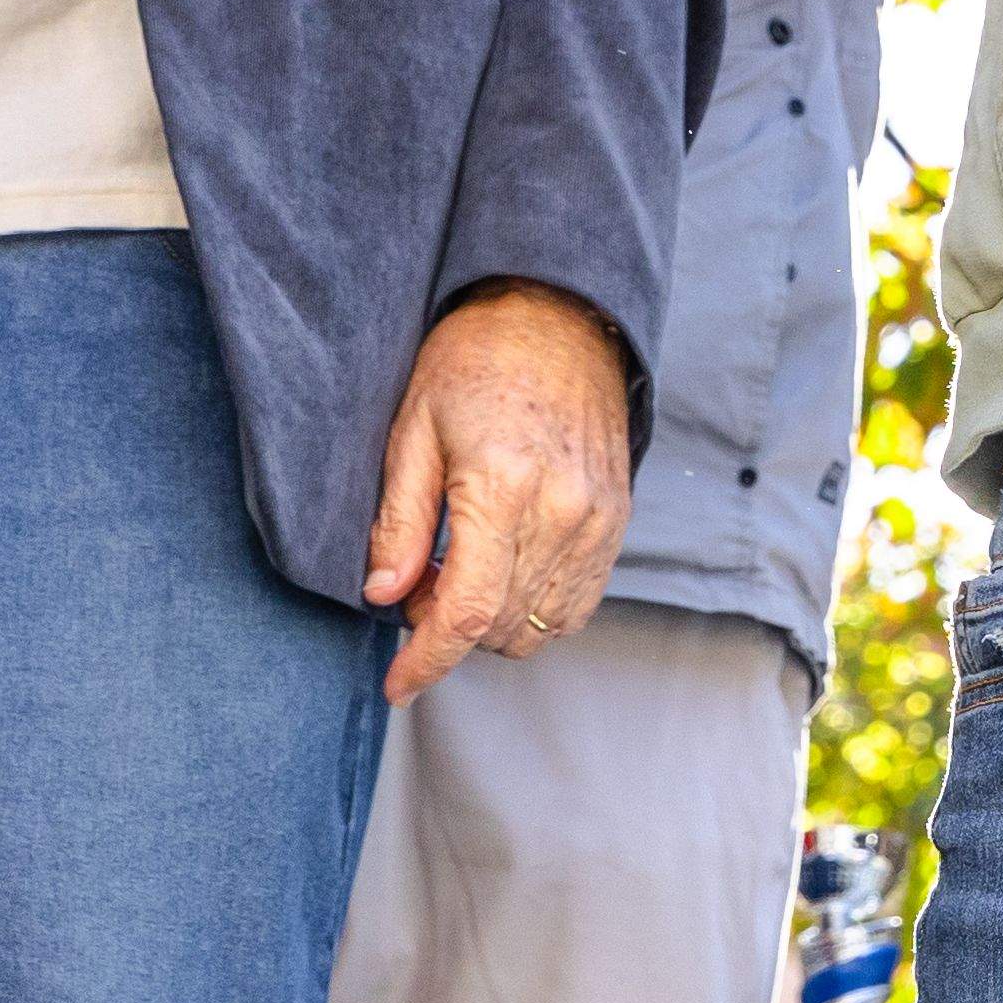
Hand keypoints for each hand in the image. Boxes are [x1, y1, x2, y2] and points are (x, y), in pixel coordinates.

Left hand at [368, 283, 632, 702]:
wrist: (561, 317)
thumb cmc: (475, 362)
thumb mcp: (413, 428)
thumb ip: (400, 520)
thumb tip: (385, 595)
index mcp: (503, 487)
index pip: (467, 612)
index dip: (426, 661)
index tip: (396, 685)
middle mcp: (563, 512)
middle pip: (502, 627)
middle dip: (449, 630)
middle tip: (419, 584)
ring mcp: (599, 520)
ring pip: (542, 625)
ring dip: (493, 624)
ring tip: (462, 572)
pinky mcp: (618, 520)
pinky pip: (579, 604)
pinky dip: (536, 609)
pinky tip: (506, 571)